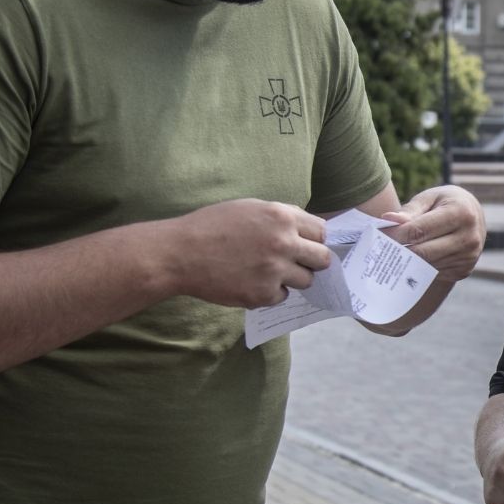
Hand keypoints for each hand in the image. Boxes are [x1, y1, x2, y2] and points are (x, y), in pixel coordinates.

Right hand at [164, 199, 330, 307]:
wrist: (180, 253)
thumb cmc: (212, 226)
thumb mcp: (250, 207)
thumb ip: (282, 216)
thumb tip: (309, 228)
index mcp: (282, 217)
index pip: (322, 233)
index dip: (315, 240)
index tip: (308, 245)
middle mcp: (283, 244)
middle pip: (322, 260)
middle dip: (312, 262)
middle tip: (296, 262)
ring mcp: (274, 271)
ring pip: (305, 281)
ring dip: (292, 278)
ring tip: (268, 271)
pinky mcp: (262, 294)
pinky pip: (281, 296)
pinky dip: (271, 291)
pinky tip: (251, 280)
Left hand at [380, 185, 483, 281]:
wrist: (474, 216)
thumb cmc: (446, 203)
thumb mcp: (430, 198)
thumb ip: (410, 210)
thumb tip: (388, 220)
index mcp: (461, 213)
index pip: (420, 229)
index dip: (397, 234)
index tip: (380, 234)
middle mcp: (469, 237)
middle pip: (423, 252)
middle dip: (399, 250)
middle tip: (381, 247)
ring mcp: (468, 257)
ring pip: (426, 265)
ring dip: (408, 260)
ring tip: (395, 252)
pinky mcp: (464, 270)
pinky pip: (434, 272)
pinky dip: (421, 266)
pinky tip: (415, 257)